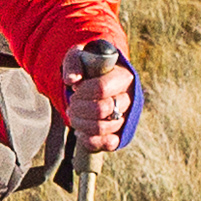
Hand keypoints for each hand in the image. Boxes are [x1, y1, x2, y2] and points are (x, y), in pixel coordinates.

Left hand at [59, 41, 142, 156]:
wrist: (97, 81)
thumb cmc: (90, 66)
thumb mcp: (80, 56)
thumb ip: (74, 62)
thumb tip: (72, 80)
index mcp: (123, 77)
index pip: (102, 88)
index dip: (83, 92)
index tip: (74, 89)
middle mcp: (129, 98)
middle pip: (102, 110)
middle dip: (79, 109)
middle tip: (71, 105)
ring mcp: (127, 118)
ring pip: (102, 128)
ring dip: (80, 124)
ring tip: (73, 115)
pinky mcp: (121, 134)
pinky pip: (109, 144)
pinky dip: (91, 140)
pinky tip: (81, 131)